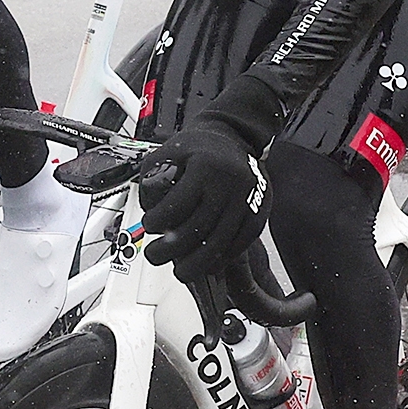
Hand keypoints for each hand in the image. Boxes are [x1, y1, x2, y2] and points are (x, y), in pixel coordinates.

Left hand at [138, 76, 280, 280]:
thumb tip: (148, 210)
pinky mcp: (259, 215)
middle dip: (172, 250)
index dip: (158, 221)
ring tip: (180, 271)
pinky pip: (240, 245)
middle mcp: (230, 185)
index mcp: (206, 168)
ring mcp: (248, 201)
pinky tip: (206, 264)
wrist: (235, 137)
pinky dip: (221, 259)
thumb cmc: (200, 147)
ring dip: (197, 264)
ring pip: (221, 244)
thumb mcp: (169, 151)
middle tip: (155, 256)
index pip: (178, 204)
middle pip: (199, 229)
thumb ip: (153, 178)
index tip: (148, 226)